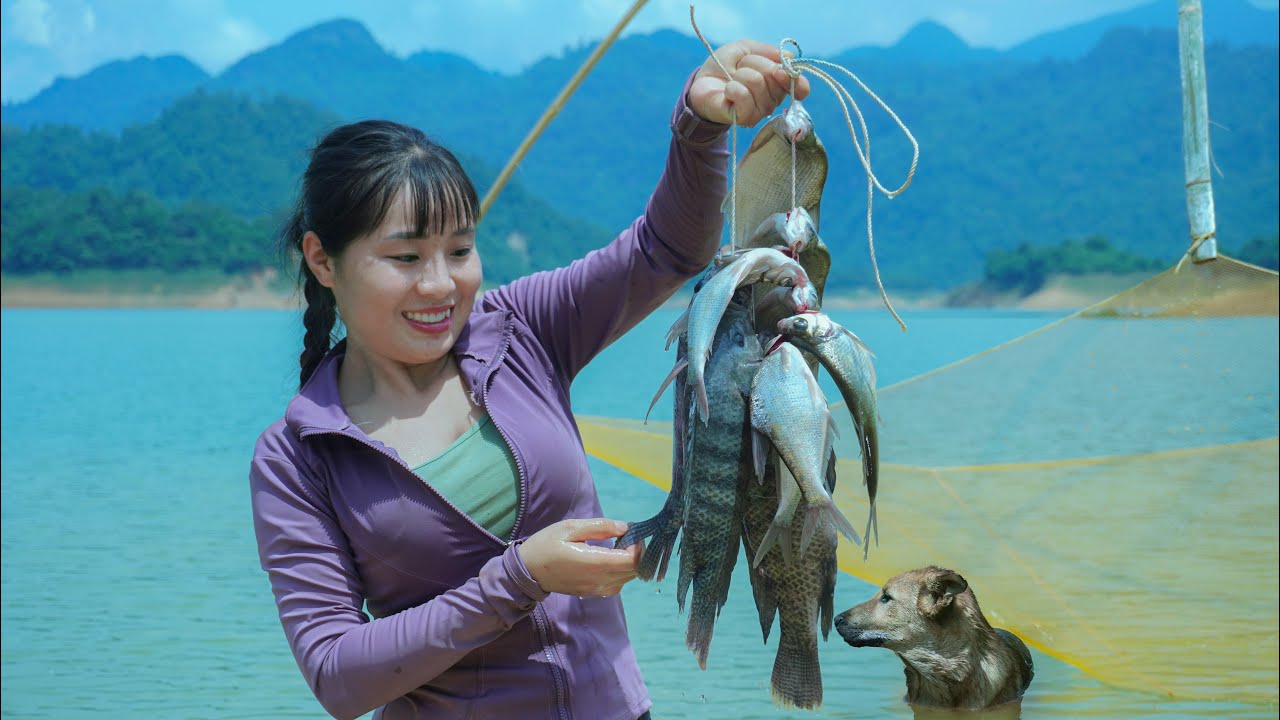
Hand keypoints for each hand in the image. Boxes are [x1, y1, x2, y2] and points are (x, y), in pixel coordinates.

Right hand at [518, 518, 643, 596]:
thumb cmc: (546, 544)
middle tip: (627, 536)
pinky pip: (616, 585)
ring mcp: (595, 589)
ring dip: (630, 563)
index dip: (639, 546)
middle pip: (634, 571)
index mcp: (594, 563)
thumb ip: (600, 527)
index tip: (631, 532)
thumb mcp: (570, 527)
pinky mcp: (592, 592)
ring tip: (618, 546)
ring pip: (627, 579)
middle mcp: (598, 580)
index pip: (632, 561)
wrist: (527, 571)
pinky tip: (610, 559)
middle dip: (637, 553)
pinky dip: (621, 572)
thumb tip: (625, 527)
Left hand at [688, 39, 810, 126]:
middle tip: (741, 66)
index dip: (795, 77)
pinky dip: (732, 86)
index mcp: (778, 85)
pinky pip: (743, 96)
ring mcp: (759, 112)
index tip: (782, 68)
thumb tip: (789, 56)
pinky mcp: (742, 118)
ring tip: (732, 79)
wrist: (702, 82)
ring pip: (757, 82)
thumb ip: (767, 51)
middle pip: (776, 75)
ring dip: (740, 73)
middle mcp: (772, 100)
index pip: (801, 88)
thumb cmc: (725, 66)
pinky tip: (727, 90)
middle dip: (755, 62)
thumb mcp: (746, 49)